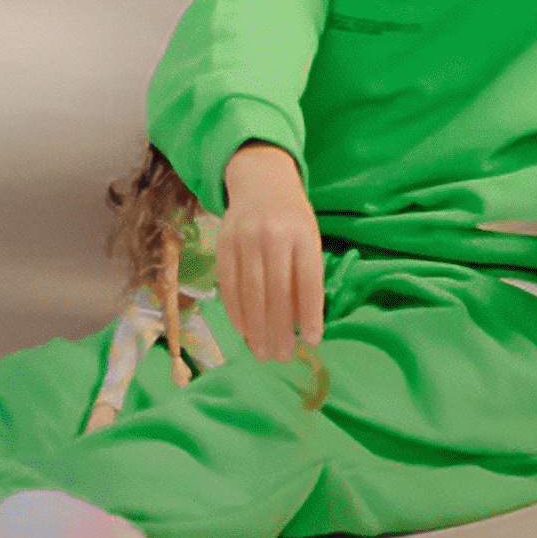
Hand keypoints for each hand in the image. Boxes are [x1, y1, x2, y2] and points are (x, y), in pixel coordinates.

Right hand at [215, 143, 326, 362]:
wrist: (261, 181)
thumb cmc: (292, 220)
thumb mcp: (308, 239)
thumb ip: (306, 277)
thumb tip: (302, 326)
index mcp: (302, 233)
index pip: (308, 279)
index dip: (310, 313)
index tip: (312, 341)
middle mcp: (273, 234)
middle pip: (276, 290)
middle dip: (280, 328)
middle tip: (283, 357)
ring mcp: (245, 237)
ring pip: (250, 290)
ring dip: (256, 327)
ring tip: (262, 352)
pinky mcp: (223, 242)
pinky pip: (228, 282)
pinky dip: (235, 310)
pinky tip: (243, 330)